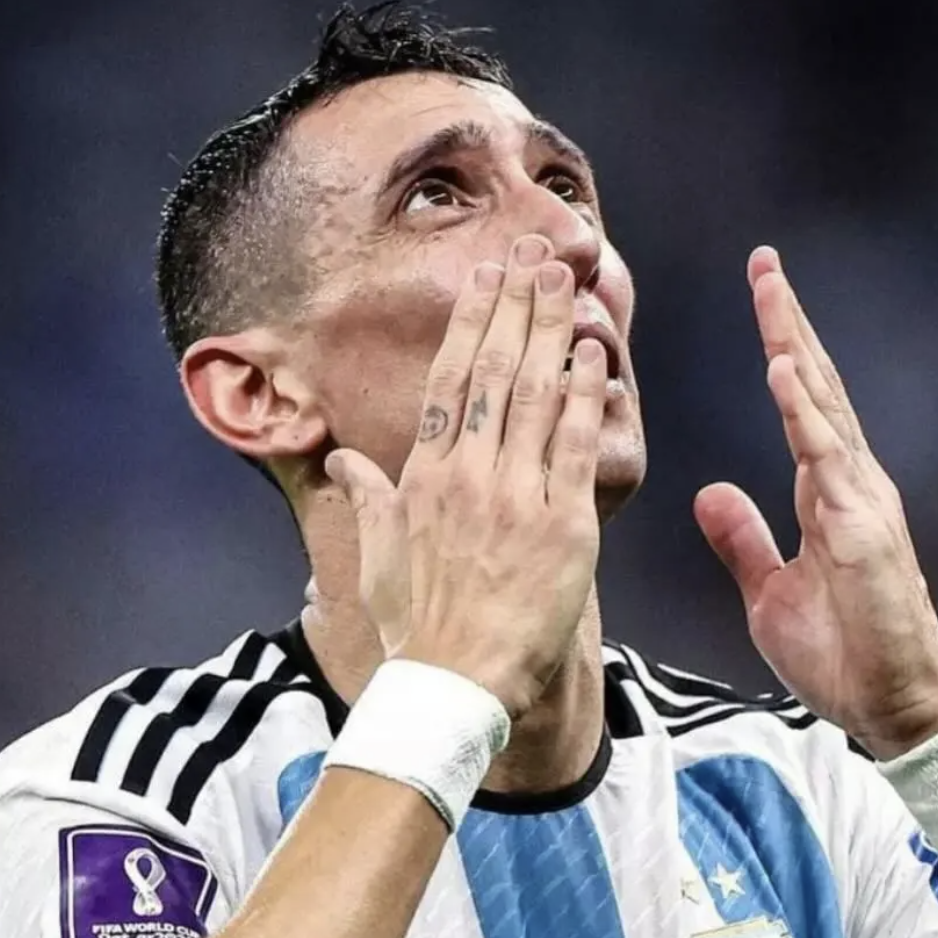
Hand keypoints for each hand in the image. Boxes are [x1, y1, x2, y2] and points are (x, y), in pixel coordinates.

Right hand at [327, 234, 605, 718]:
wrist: (455, 684)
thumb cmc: (418, 628)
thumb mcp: (377, 559)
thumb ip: (367, 499)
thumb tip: (343, 457)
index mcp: (425, 479)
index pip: (451, 382)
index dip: (472, 323)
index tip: (486, 278)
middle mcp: (468, 476)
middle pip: (495, 371)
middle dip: (517, 305)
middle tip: (535, 253)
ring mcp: (516, 498)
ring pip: (535, 395)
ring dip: (552, 331)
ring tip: (567, 280)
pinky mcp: (563, 526)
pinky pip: (574, 447)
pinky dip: (584, 398)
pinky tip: (594, 356)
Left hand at [694, 246, 937, 759]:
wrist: (892, 709)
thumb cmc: (841, 654)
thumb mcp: (770, 592)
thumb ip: (744, 538)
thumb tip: (710, 490)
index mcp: (829, 495)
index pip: (802, 407)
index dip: (780, 352)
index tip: (760, 299)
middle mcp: (850, 484)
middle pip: (817, 388)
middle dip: (788, 324)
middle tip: (764, 263)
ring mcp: (863, 502)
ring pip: (825, 408)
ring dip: (795, 345)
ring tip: (770, 289)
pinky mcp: (865, 530)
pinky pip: (829, 459)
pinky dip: (805, 412)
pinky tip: (782, 368)